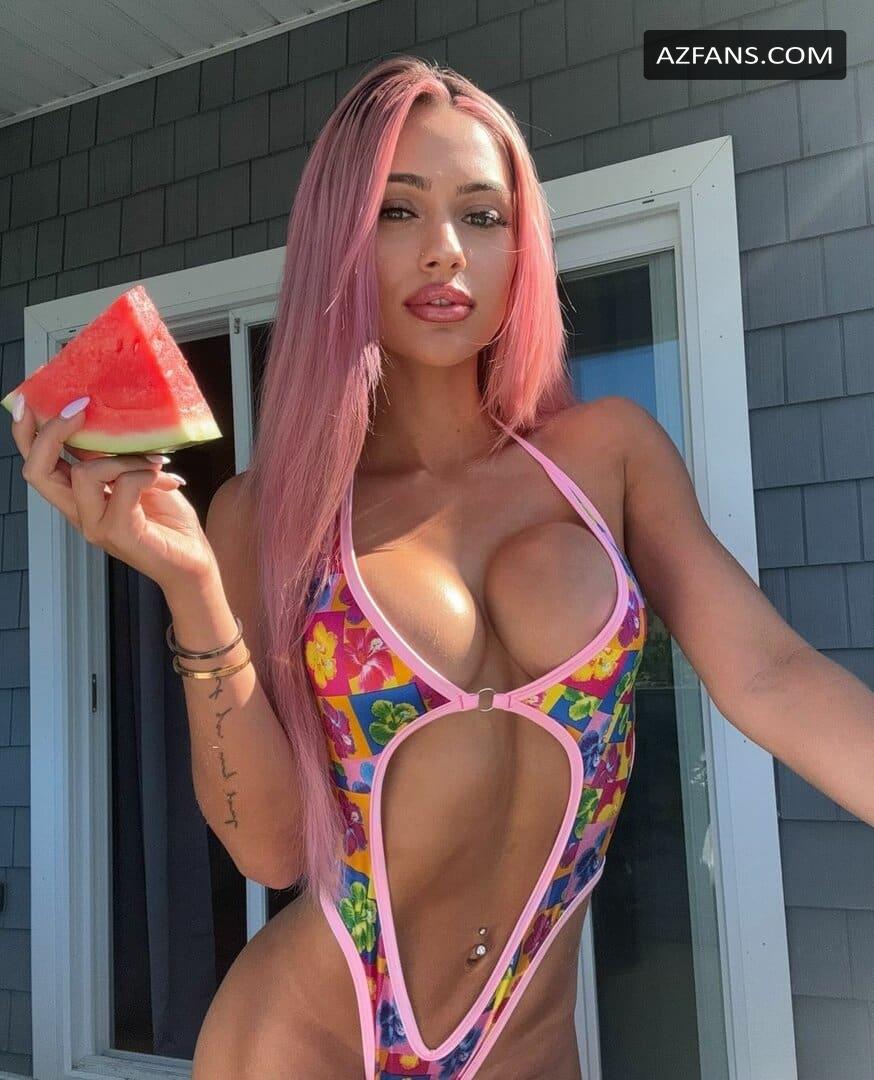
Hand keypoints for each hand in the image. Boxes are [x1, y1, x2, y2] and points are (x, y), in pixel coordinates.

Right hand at [11, 393, 219, 594]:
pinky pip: (125, 486)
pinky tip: (166, 480)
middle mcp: (79, 513)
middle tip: (80, 408)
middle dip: (52, 433)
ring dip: (122, 458)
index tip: (31, 399)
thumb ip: (114, 457)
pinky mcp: (119, 533)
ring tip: (154, 463)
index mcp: (78, 497)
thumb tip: (99, 418)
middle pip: (36, 471)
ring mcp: (95, 526)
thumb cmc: (168, 520)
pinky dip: (147, 474)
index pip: (36, 465)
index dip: (26, 433)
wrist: (193, 561)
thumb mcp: (137, 476)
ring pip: (84, 473)